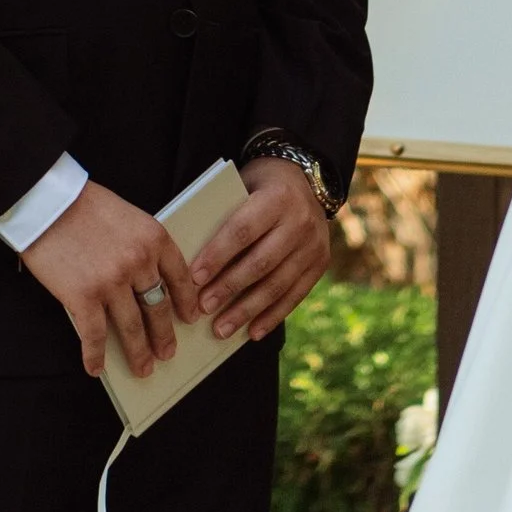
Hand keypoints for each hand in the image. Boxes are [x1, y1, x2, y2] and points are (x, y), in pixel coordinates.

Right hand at [22, 181, 202, 378]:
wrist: (45, 201)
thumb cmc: (81, 204)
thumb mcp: (126, 216)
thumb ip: (140, 245)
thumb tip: (146, 280)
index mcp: (153, 238)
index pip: (180, 276)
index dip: (186, 300)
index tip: (189, 317)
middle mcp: (139, 262)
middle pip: (159, 307)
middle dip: (164, 334)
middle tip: (167, 351)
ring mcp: (112, 282)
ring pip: (133, 327)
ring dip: (139, 352)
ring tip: (144, 367)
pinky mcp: (84, 296)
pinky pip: (95, 335)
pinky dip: (95, 355)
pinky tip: (96, 367)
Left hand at [190, 155, 332, 345]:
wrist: (304, 178)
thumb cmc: (258, 186)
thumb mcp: (241, 187)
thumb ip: (223, 216)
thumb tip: (191, 261)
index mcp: (277, 197)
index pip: (243, 230)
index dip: (218, 255)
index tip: (194, 278)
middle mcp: (300, 221)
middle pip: (261, 262)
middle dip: (229, 288)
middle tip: (203, 308)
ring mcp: (314, 245)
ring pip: (278, 284)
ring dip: (247, 310)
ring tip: (221, 329)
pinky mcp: (321, 264)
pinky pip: (295, 296)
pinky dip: (272, 316)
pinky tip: (252, 332)